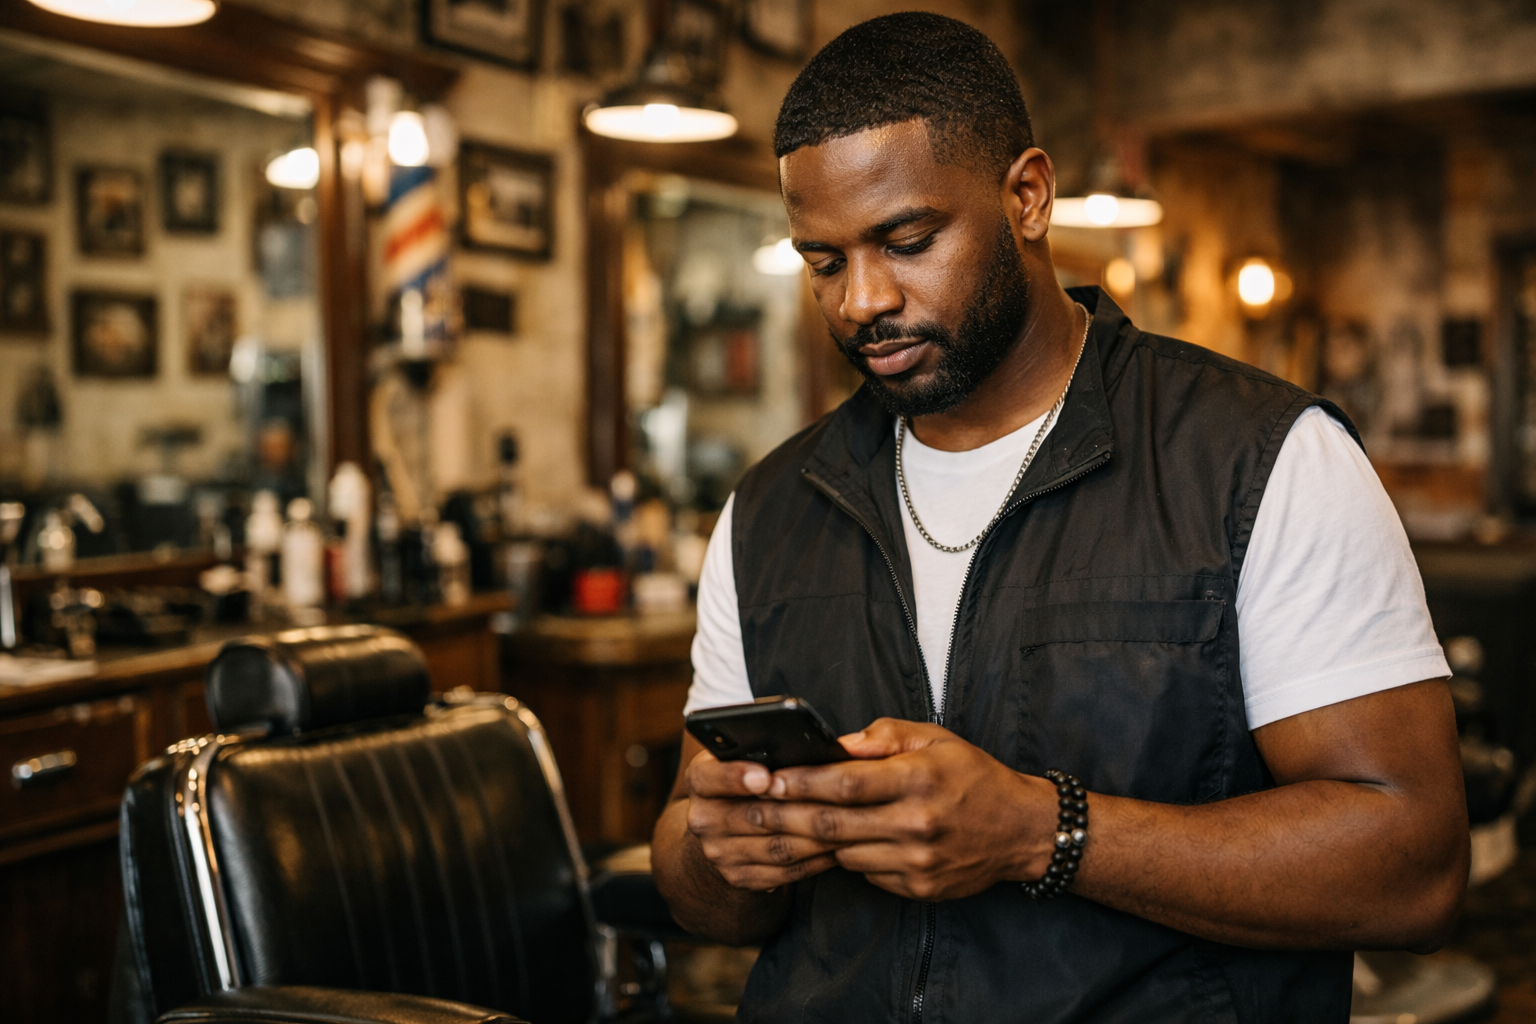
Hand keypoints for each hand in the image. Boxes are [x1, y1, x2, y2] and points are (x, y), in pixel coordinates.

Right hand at [683, 746, 842, 890]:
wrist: (722, 824)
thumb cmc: (747, 777)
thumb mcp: (744, 753)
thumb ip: (766, 747)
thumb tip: (809, 744)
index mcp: (700, 779)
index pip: (710, 777)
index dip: (736, 777)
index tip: (764, 777)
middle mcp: (702, 818)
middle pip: (754, 816)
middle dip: (800, 808)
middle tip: (837, 800)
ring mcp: (718, 852)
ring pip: (775, 847)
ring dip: (817, 838)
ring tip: (849, 824)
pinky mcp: (738, 877)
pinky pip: (783, 872)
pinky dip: (815, 861)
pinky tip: (838, 848)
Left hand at [760, 718, 1060, 899]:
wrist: (1022, 830)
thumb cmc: (973, 776)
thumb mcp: (935, 739)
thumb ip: (883, 737)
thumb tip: (835, 744)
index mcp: (918, 779)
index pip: (845, 783)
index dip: (801, 782)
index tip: (767, 778)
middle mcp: (917, 823)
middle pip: (834, 824)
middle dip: (787, 815)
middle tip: (752, 808)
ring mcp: (917, 861)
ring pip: (844, 852)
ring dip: (814, 839)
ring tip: (785, 824)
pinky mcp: (919, 888)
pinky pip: (866, 873)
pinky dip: (848, 857)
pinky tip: (840, 842)